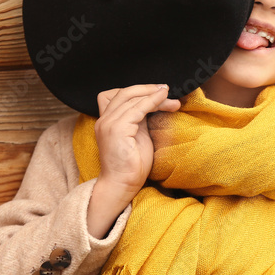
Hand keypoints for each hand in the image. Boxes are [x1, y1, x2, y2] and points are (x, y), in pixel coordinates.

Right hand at [86, 84, 179, 236]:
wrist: (123, 185)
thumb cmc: (132, 165)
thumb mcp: (138, 135)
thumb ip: (140, 119)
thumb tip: (154, 104)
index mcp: (106, 121)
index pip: (117, 95)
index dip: (137, 91)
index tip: (158, 92)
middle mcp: (104, 120)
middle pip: (125, 93)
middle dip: (148, 89)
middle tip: (167, 90)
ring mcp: (108, 124)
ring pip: (132, 98)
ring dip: (154, 95)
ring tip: (170, 97)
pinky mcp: (117, 129)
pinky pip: (137, 108)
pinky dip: (152, 101)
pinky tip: (164, 100)